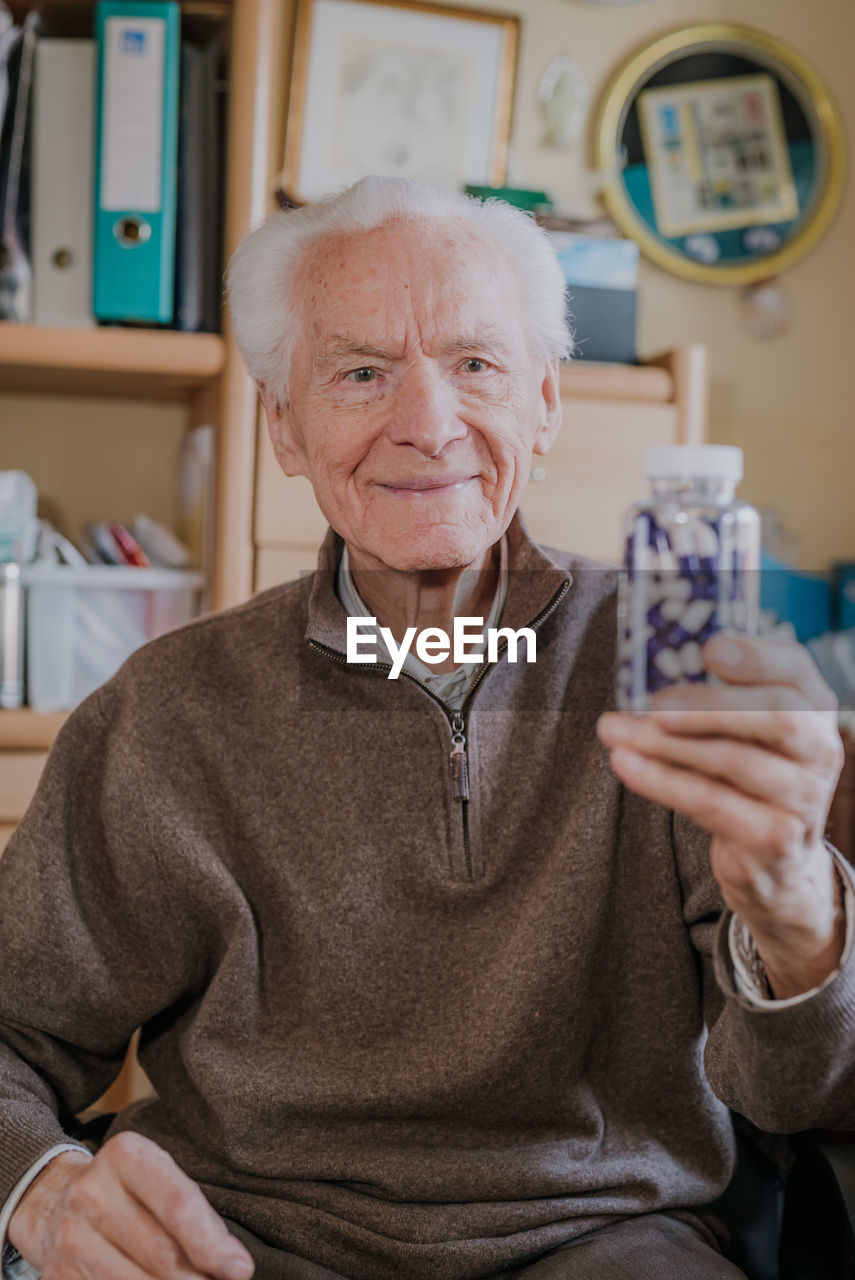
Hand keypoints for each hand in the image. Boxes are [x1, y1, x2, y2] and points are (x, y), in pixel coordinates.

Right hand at [8, 1133, 254, 1279]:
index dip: (213, 1245)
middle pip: (162, 1254)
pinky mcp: (56, 1277)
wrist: (52, 1201)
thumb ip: (194, 1213)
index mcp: (125, 1156)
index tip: (240, 1269)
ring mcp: (69, 1238)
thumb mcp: (158, 1178)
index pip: (178, 1205)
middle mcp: (91, 1193)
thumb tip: (234, 1266)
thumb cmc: (126, 1190)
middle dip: (199, 1277)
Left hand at [597, 633, 846, 998]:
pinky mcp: (777, 838)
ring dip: (664, 744)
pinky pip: (713, 803)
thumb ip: (712, 698)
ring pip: (733, 760)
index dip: (755, 656)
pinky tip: (625, 765)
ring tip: (613, 732)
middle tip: (651, 704)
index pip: (795, 669)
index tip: (708, 651)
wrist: (770, 859)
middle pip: (776, 714)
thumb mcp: (737, 731)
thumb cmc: (742, 778)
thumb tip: (644, 672)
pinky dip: (663, 782)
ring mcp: (804, 797)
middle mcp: (819, 748)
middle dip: (708, 704)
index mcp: (813, 707)